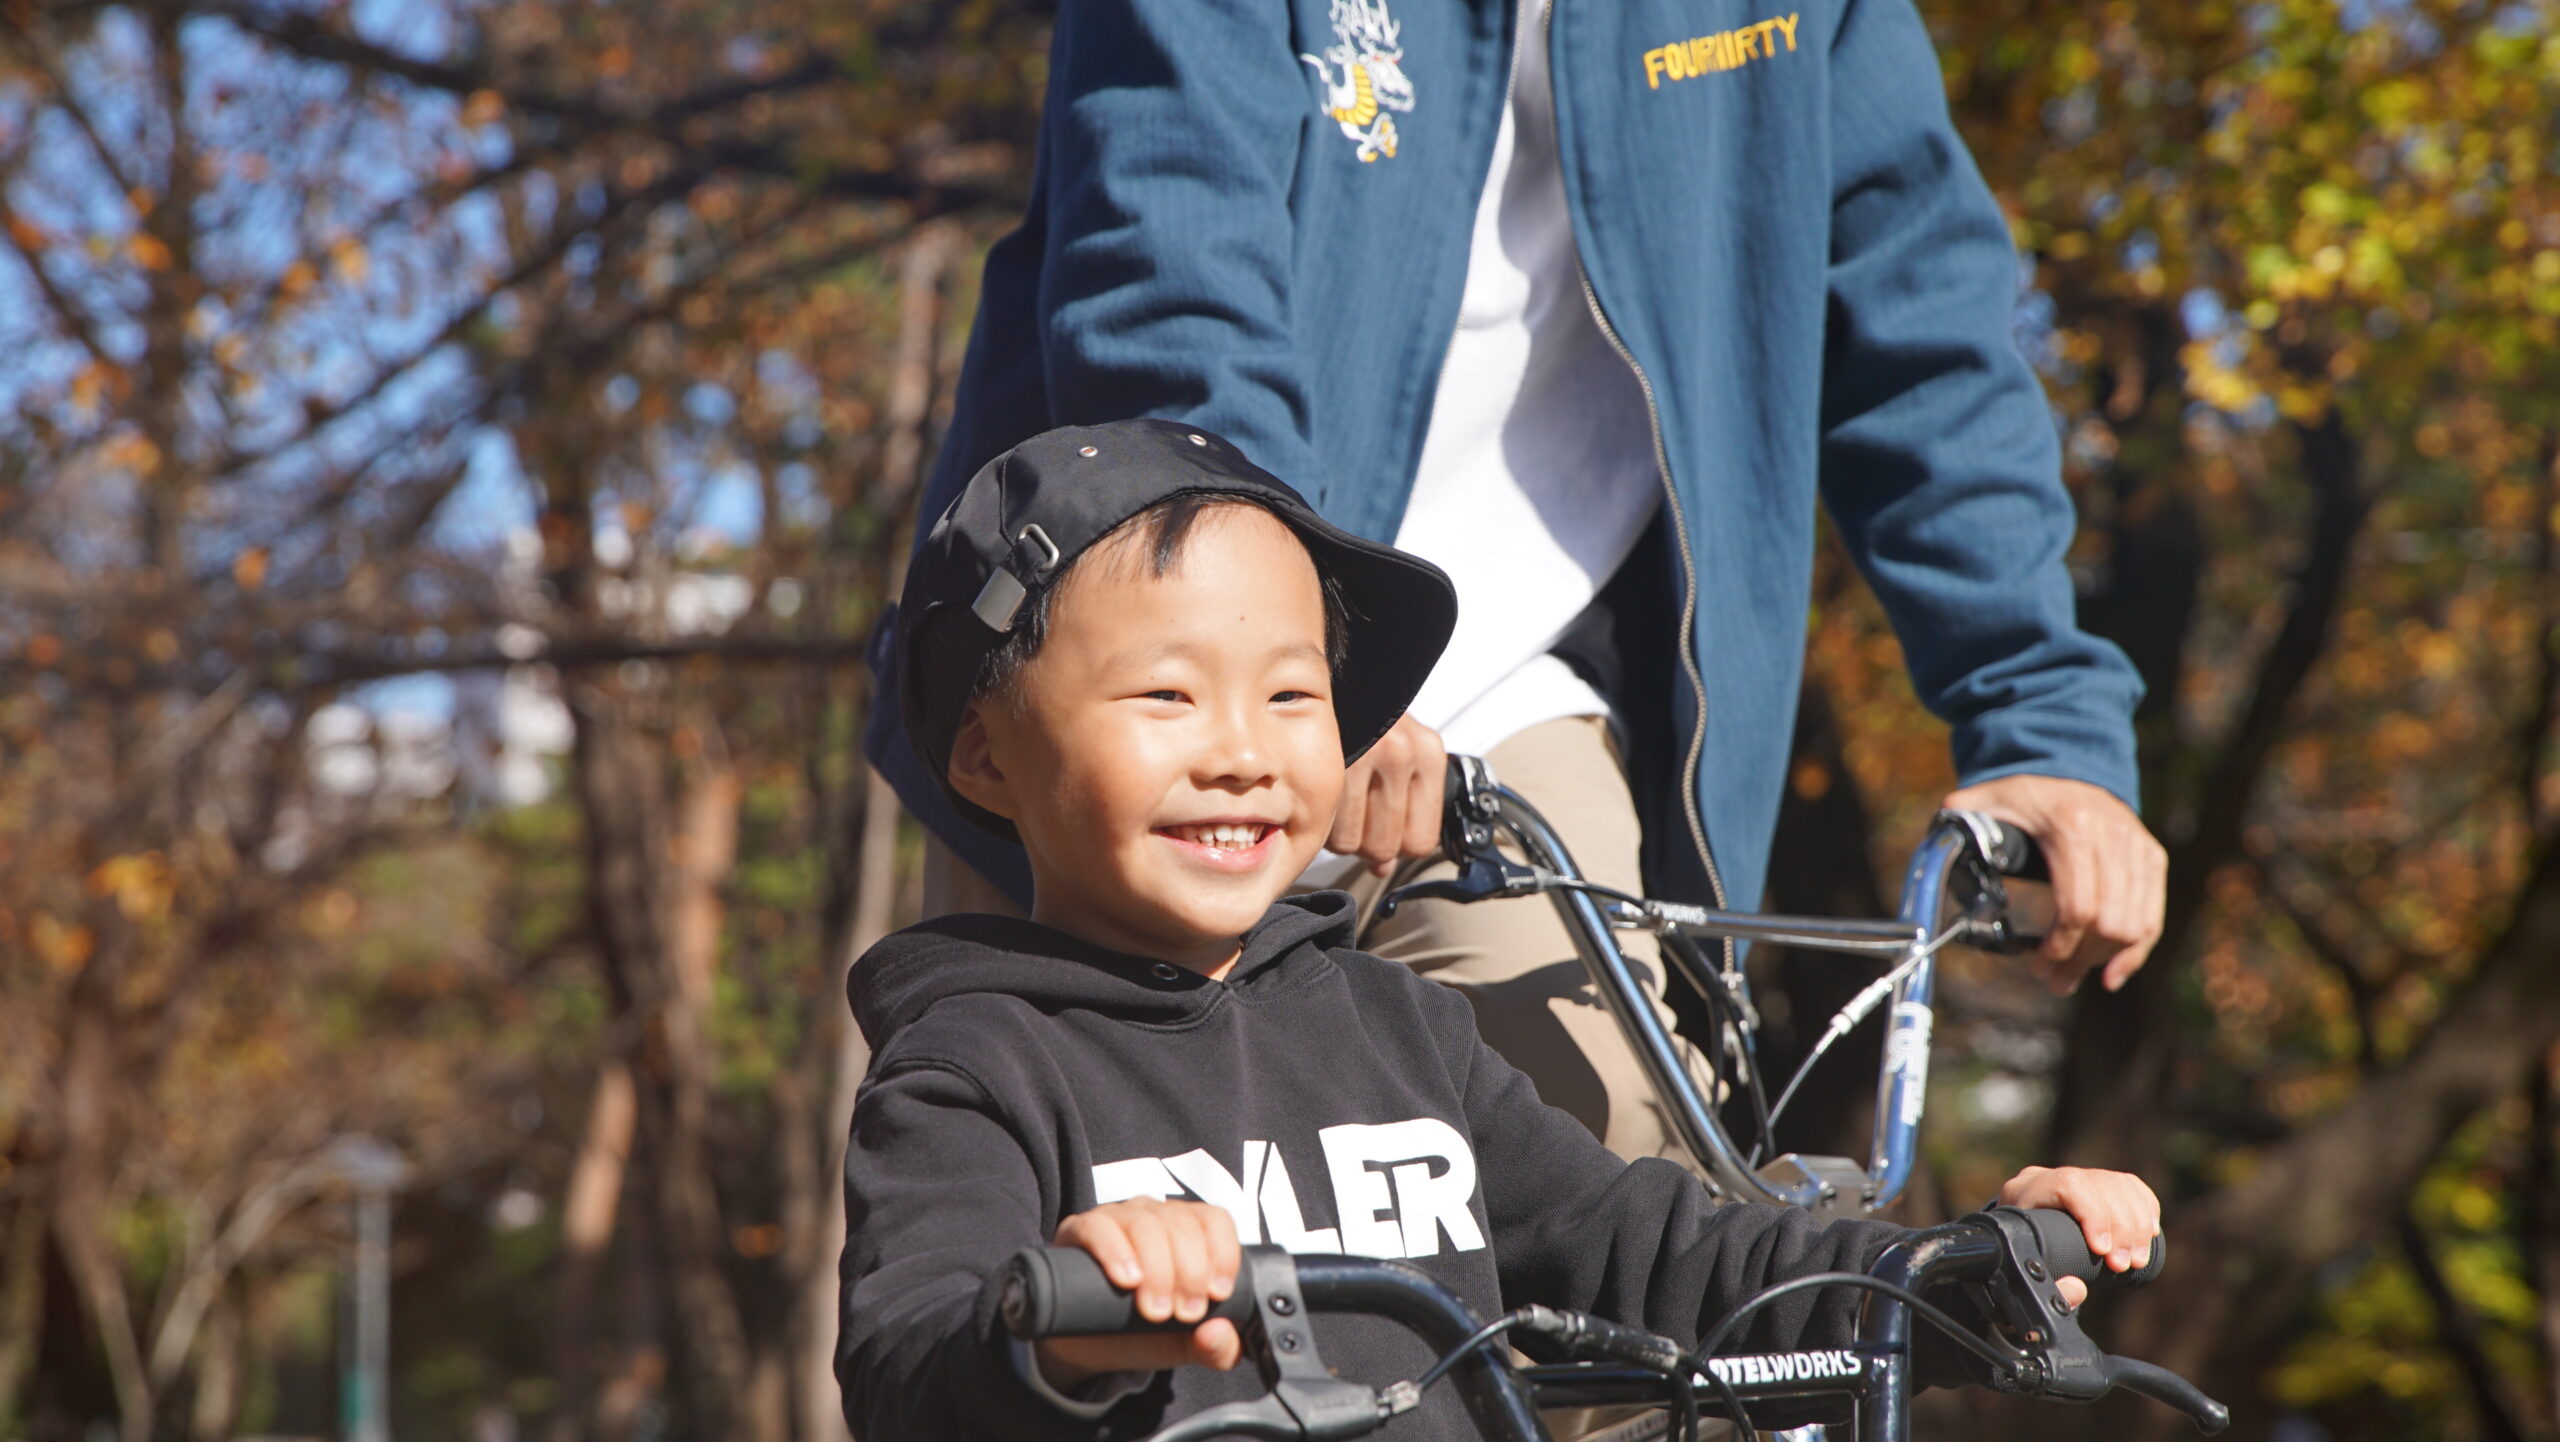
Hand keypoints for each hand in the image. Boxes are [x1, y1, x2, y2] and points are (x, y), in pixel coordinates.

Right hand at [1033, 1200, 1243, 1390]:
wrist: (1088, 1346)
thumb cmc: (1145, 1332)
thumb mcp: (1186, 1344)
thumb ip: (1217, 1347)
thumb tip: (1218, 1332)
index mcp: (1188, 1230)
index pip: (1214, 1219)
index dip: (1223, 1253)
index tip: (1218, 1294)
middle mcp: (1154, 1215)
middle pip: (1181, 1224)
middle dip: (1190, 1272)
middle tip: (1185, 1313)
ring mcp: (1116, 1218)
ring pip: (1145, 1223)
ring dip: (1157, 1268)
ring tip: (1155, 1310)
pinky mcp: (1079, 1229)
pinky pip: (1098, 1226)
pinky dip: (1115, 1251)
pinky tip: (1127, 1280)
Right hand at [1329, 712, 1445, 875]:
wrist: (1330, 670)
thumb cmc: (1361, 714)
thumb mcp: (1399, 748)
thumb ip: (1400, 807)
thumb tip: (1381, 867)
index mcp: (1428, 754)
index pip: (1420, 841)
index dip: (1396, 842)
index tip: (1378, 824)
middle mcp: (1403, 753)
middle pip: (1386, 847)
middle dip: (1366, 841)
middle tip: (1353, 811)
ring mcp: (1366, 754)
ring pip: (1352, 842)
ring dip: (1339, 831)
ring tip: (1336, 799)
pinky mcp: (1331, 758)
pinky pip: (1326, 824)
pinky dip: (1318, 820)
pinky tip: (1320, 794)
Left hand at [1940, 774, 2164, 993]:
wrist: (2067, 764)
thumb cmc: (2020, 792)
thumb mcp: (1984, 800)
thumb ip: (1958, 823)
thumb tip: (1937, 853)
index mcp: (2071, 826)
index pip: (2078, 906)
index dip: (2060, 946)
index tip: (2038, 964)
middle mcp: (2114, 835)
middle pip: (2110, 922)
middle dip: (2079, 960)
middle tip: (2053, 980)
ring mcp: (2138, 846)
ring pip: (2135, 924)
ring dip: (2103, 961)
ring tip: (2069, 977)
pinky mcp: (2152, 857)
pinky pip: (2153, 916)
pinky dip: (2136, 951)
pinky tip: (2111, 974)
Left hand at [1996, 1165, 2159, 1306]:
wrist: (2012, 1251)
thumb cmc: (2018, 1268)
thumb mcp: (2024, 1282)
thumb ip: (2048, 1291)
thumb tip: (2076, 1289)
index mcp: (2022, 1193)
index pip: (2067, 1185)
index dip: (2093, 1215)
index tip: (2103, 1251)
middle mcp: (2047, 1178)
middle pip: (2098, 1185)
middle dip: (2120, 1228)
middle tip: (2124, 1265)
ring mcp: (2073, 1178)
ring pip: (2117, 1184)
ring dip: (2137, 1224)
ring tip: (2137, 1260)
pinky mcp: (2095, 1184)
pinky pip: (2129, 1184)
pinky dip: (2146, 1208)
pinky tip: (2149, 1233)